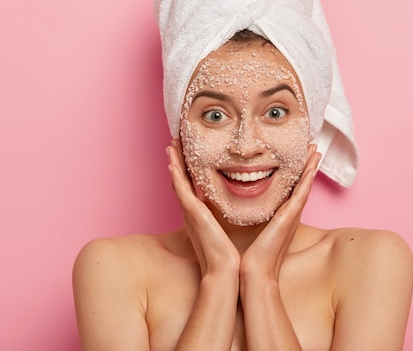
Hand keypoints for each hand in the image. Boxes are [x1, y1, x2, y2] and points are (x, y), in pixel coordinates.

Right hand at [167, 139, 239, 276]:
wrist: (225, 271)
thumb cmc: (228, 254)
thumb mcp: (229, 229)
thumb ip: (230, 216)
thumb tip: (241, 206)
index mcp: (200, 214)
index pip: (192, 185)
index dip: (188, 168)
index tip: (187, 151)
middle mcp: (192, 212)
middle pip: (181, 180)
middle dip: (178, 160)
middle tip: (174, 141)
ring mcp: (190, 212)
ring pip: (178, 181)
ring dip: (174, 162)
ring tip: (171, 145)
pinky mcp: (192, 215)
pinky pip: (181, 191)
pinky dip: (176, 176)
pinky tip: (172, 163)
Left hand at [239, 144, 320, 281]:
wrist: (254, 274)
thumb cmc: (249, 257)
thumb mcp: (247, 229)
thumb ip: (242, 216)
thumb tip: (227, 206)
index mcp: (279, 217)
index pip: (288, 189)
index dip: (294, 173)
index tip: (296, 157)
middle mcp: (289, 214)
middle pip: (300, 184)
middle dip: (306, 165)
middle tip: (312, 147)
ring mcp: (292, 215)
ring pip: (304, 184)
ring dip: (311, 166)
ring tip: (316, 149)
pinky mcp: (290, 216)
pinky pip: (302, 192)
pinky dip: (309, 177)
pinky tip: (312, 163)